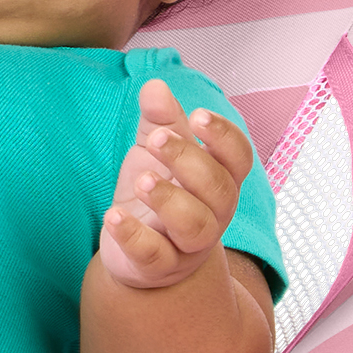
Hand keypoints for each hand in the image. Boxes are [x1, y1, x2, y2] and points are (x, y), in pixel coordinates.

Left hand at [96, 79, 252, 291]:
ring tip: (142, 180)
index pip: (239, 158)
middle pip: (218, 188)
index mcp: (220, 180)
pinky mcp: (158, 266)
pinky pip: (153, 254)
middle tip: (157, 139)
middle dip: (190, 160)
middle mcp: (213, 214)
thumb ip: (160, 120)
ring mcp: (188, 245)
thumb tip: (154, 86)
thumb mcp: (157, 152)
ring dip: (170, 199)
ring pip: (195, 225)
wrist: (136, 249)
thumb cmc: (158, 193)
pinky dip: (133, 235)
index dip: (224, 138)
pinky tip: (113, 216)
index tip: (198, 117)